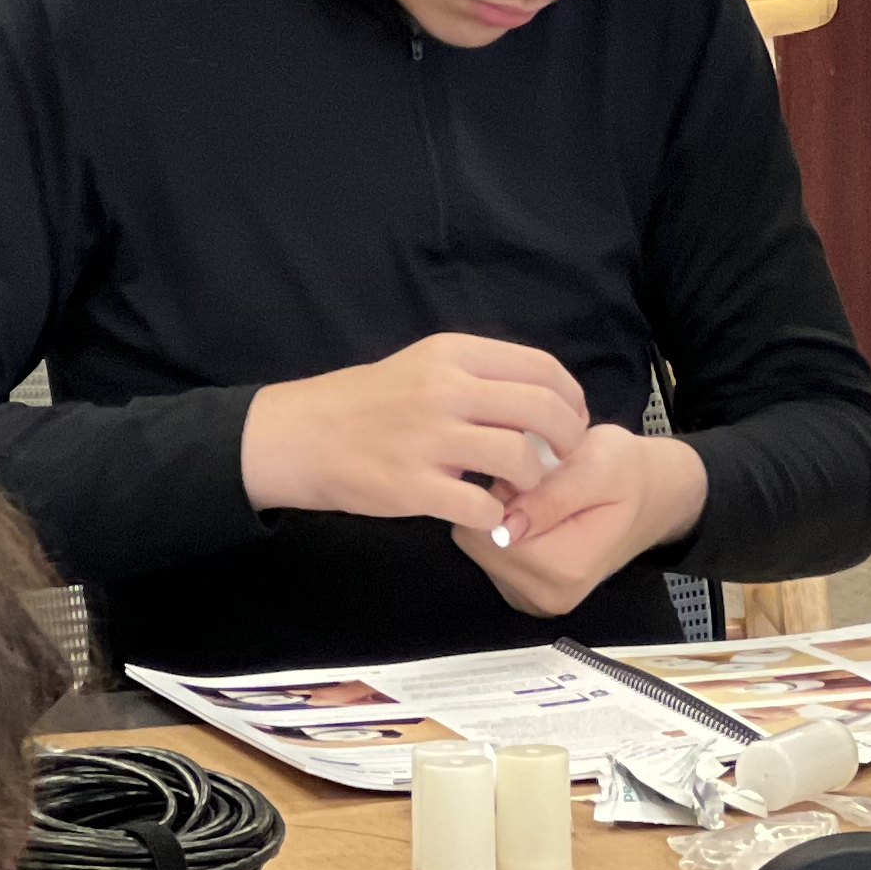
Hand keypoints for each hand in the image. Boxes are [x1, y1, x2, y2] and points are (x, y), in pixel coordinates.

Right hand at [242, 334, 593, 534]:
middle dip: (566, 440)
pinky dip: (495, 515)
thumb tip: (540, 401)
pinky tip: (485, 513)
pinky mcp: (414, 487)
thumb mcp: (423, 366)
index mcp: (453, 354)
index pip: (542, 368)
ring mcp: (430, 439)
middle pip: (543, 410)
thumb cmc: (367, 402)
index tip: (569, 421)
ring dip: (532, 480)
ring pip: (520, 459)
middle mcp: (446, 390)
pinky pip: (483, 506)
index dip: (570, 398)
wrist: (300, 436)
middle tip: (559, 459)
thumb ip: (478, 377)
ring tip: (517, 488)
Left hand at [482, 427, 707, 618]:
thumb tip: (505, 526)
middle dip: (498, 504)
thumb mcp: (597, 466)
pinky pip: (488, 556)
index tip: (533, 474)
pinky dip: (503, 531)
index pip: (487, 531)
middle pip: (477, 542)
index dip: (501, 491)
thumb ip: (550, 498)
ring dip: (499, 516)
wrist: (650, 496)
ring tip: (540, 498)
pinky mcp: (524, 593)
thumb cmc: (626, 473)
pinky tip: (533, 516)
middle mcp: (548, 596)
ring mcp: (534, 599)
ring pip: (478, 548)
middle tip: (539, 484)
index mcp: (565, 569)